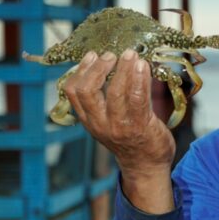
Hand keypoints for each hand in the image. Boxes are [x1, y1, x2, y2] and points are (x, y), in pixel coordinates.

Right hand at [64, 49, 175, 210]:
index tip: (92, 55)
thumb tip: (106, 65)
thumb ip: (102, 101)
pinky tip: (143, 66)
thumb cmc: (129, 138)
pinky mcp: (139, 126)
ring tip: (130, 54)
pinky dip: (140, 78)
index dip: (80, 70)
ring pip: (114, 91)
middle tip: (111, 54)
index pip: (72, 92)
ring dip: (123, 68)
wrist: (145, 166)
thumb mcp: (107, 122)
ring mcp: (118, 126)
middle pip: (87, 90)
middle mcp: (99, 123)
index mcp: (88, 120)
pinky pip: (138, 97)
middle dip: (98, 67)